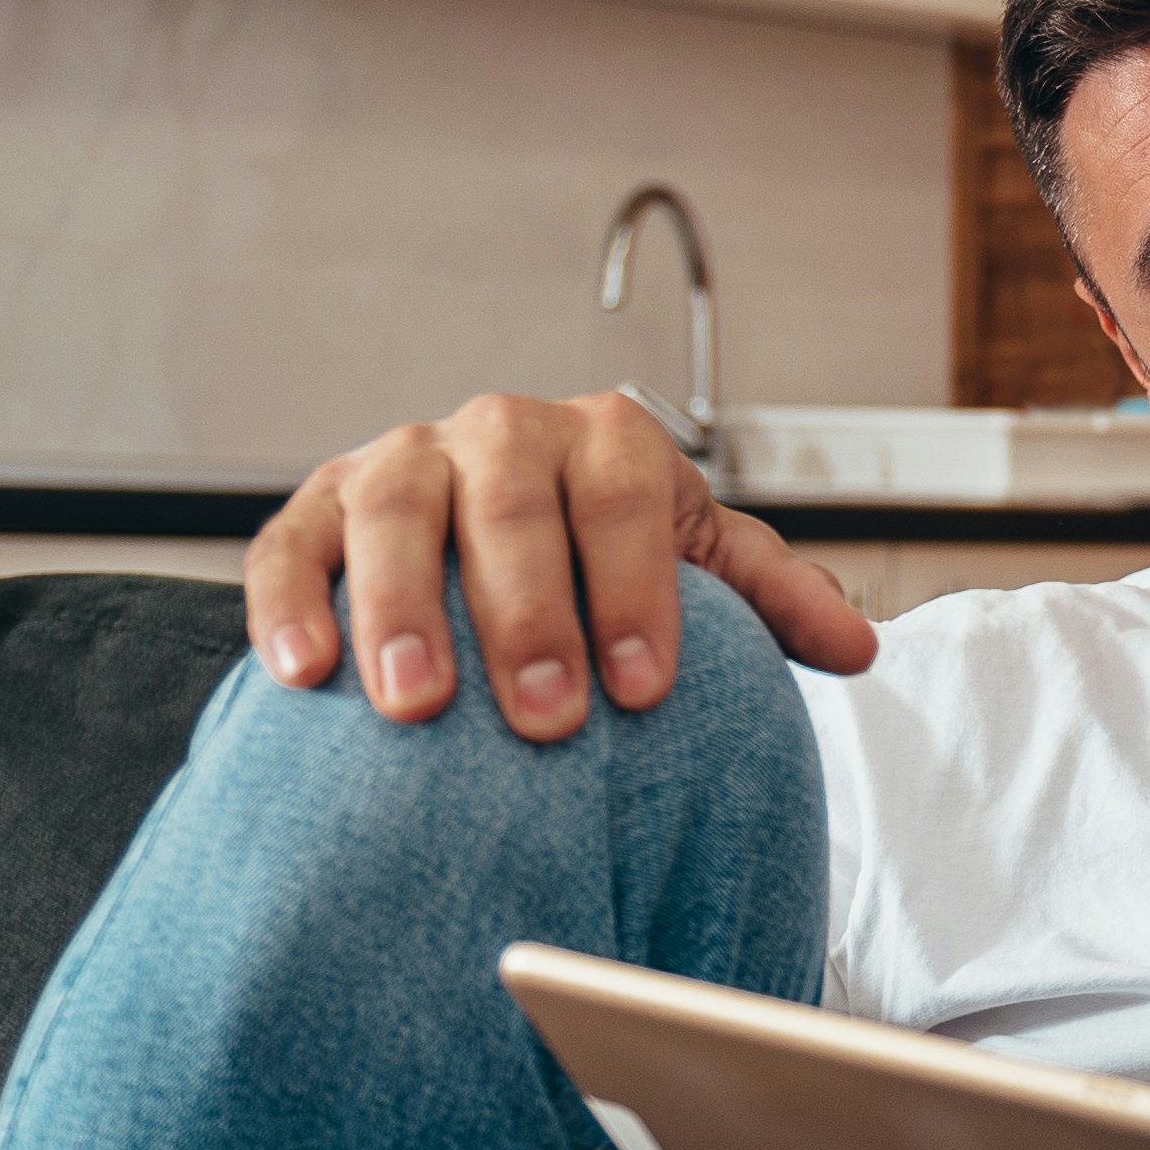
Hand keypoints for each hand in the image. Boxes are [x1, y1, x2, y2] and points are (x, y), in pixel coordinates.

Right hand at [244, 389, 878, 740]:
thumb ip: (769, 598)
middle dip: (529, 615)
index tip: (644, 691)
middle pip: (509, 508)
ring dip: (401, 610)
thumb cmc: (608, 553)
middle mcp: (500, 433)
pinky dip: (292, 603)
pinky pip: (291, 546)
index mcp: (604, 439)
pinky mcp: (317, 506)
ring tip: (416, 704)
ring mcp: (400, 463)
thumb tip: (857, 647)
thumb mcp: (697, 561)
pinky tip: (307, 674)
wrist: (502, 526)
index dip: (636, 592)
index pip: (623, 500)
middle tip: (546, 716)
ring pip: (394, 515)